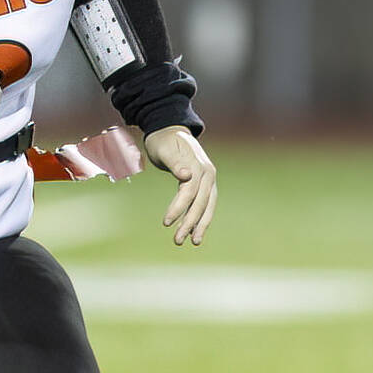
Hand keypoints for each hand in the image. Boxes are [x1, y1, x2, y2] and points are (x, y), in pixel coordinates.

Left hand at [143, 127, 215, 246]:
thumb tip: (185, 175)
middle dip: (190, 223)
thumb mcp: (166, 149)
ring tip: (192, 242)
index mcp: (198, 165)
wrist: (170, 130)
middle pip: (201, 202)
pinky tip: (193, 232)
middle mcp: (208, 174)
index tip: (166, 222)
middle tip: (177, 241)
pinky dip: (200, 218)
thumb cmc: (164, 141)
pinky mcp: (204, 184)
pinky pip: (204, 204)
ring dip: (199, 225)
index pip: (189, 191)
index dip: (179, 208)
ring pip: (207, 206)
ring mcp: (208, 179)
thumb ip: (175, 163)